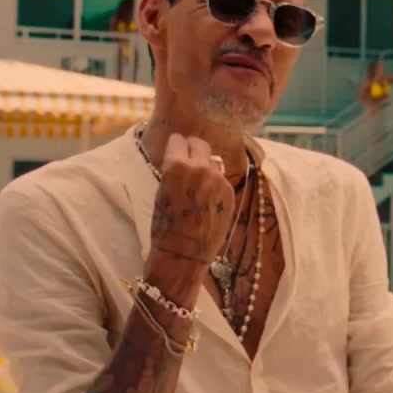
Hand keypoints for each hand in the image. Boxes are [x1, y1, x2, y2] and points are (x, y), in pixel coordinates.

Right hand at [149, 134, 235, 267]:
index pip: (179, 140)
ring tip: (198, 186)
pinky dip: (215, 185)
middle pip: (200, 144)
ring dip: (206, 168)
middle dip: (193, 149)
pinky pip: (221, 180)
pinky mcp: (229, 192)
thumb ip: (175, 172)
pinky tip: (208, 200)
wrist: (184, 252)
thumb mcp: (162, 192)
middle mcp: (200, 167)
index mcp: (177, 165)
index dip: (176, 146)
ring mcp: (218, 179)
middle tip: (189, 159)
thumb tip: (182, 159)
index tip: (176, 149)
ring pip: (213, 162)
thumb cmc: (165, 225)